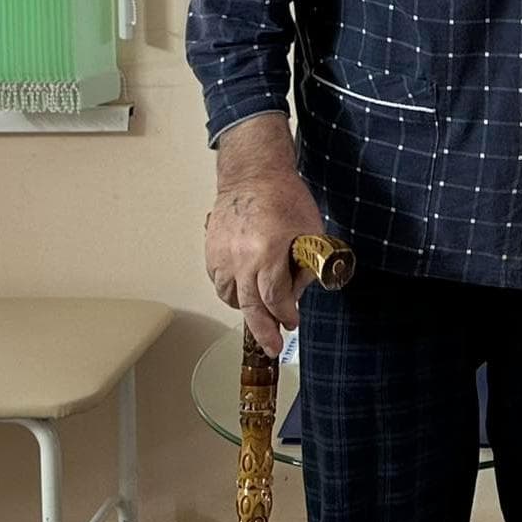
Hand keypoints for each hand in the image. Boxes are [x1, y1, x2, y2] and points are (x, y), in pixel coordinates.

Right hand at [205, 168, 325, 354]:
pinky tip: (244, 289)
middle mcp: (241, 259)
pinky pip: (219, 282)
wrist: (253, 174)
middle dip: (263, 330)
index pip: (275, 298)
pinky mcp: (211, 252)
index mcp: (267, 253)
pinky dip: (231, 291)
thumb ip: (306, 266)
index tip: (292, 323)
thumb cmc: (284, 196)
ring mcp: (222, 256)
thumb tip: (297, 292)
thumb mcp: (310, 230)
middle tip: (272, 347)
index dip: (285, 315)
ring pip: (231, 297)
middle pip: (251, 306)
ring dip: (247, 308)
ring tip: (260, 311)